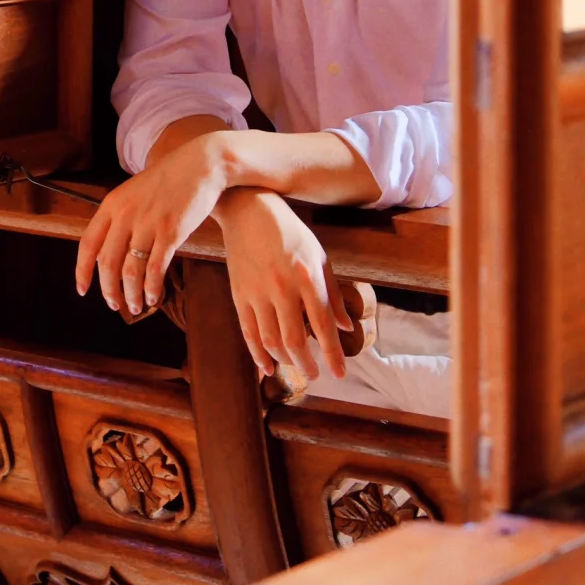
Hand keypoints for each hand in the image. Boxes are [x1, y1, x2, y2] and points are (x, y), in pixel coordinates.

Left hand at [75, 135, 227, 315]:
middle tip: (115, 306)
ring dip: (131, 295)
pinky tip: (153, 297)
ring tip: (135, 306)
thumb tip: (111, 253)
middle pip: (107, 263)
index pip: (88, 243)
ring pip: (130, 271)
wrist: (201, 164)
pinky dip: (151, 288)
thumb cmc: (169, 180)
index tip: (83, 290)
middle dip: (109, 290)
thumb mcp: (134, 192)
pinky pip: (155, 269)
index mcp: (112, 204)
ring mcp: (148, 223)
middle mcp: (126, 214)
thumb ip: (121, 218)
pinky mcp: (171, 232)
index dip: (82, 271)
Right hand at [215, 188, 351, 382]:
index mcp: (307, 276)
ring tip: (296, 367)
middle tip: (315, 375)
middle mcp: (282, 287)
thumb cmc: (290, 231)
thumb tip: (346, 326)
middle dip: (307, 365)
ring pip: (270, 341)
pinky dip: (257, 355)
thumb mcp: (319, 255)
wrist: (248, 209)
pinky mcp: (238, 294)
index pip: (323, 324)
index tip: (340, 374)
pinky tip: (267, 366)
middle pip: (294, 340)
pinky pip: (248, 332)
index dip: (333, 354)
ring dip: (285, 361)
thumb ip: (333, 293)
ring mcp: (257, 292)